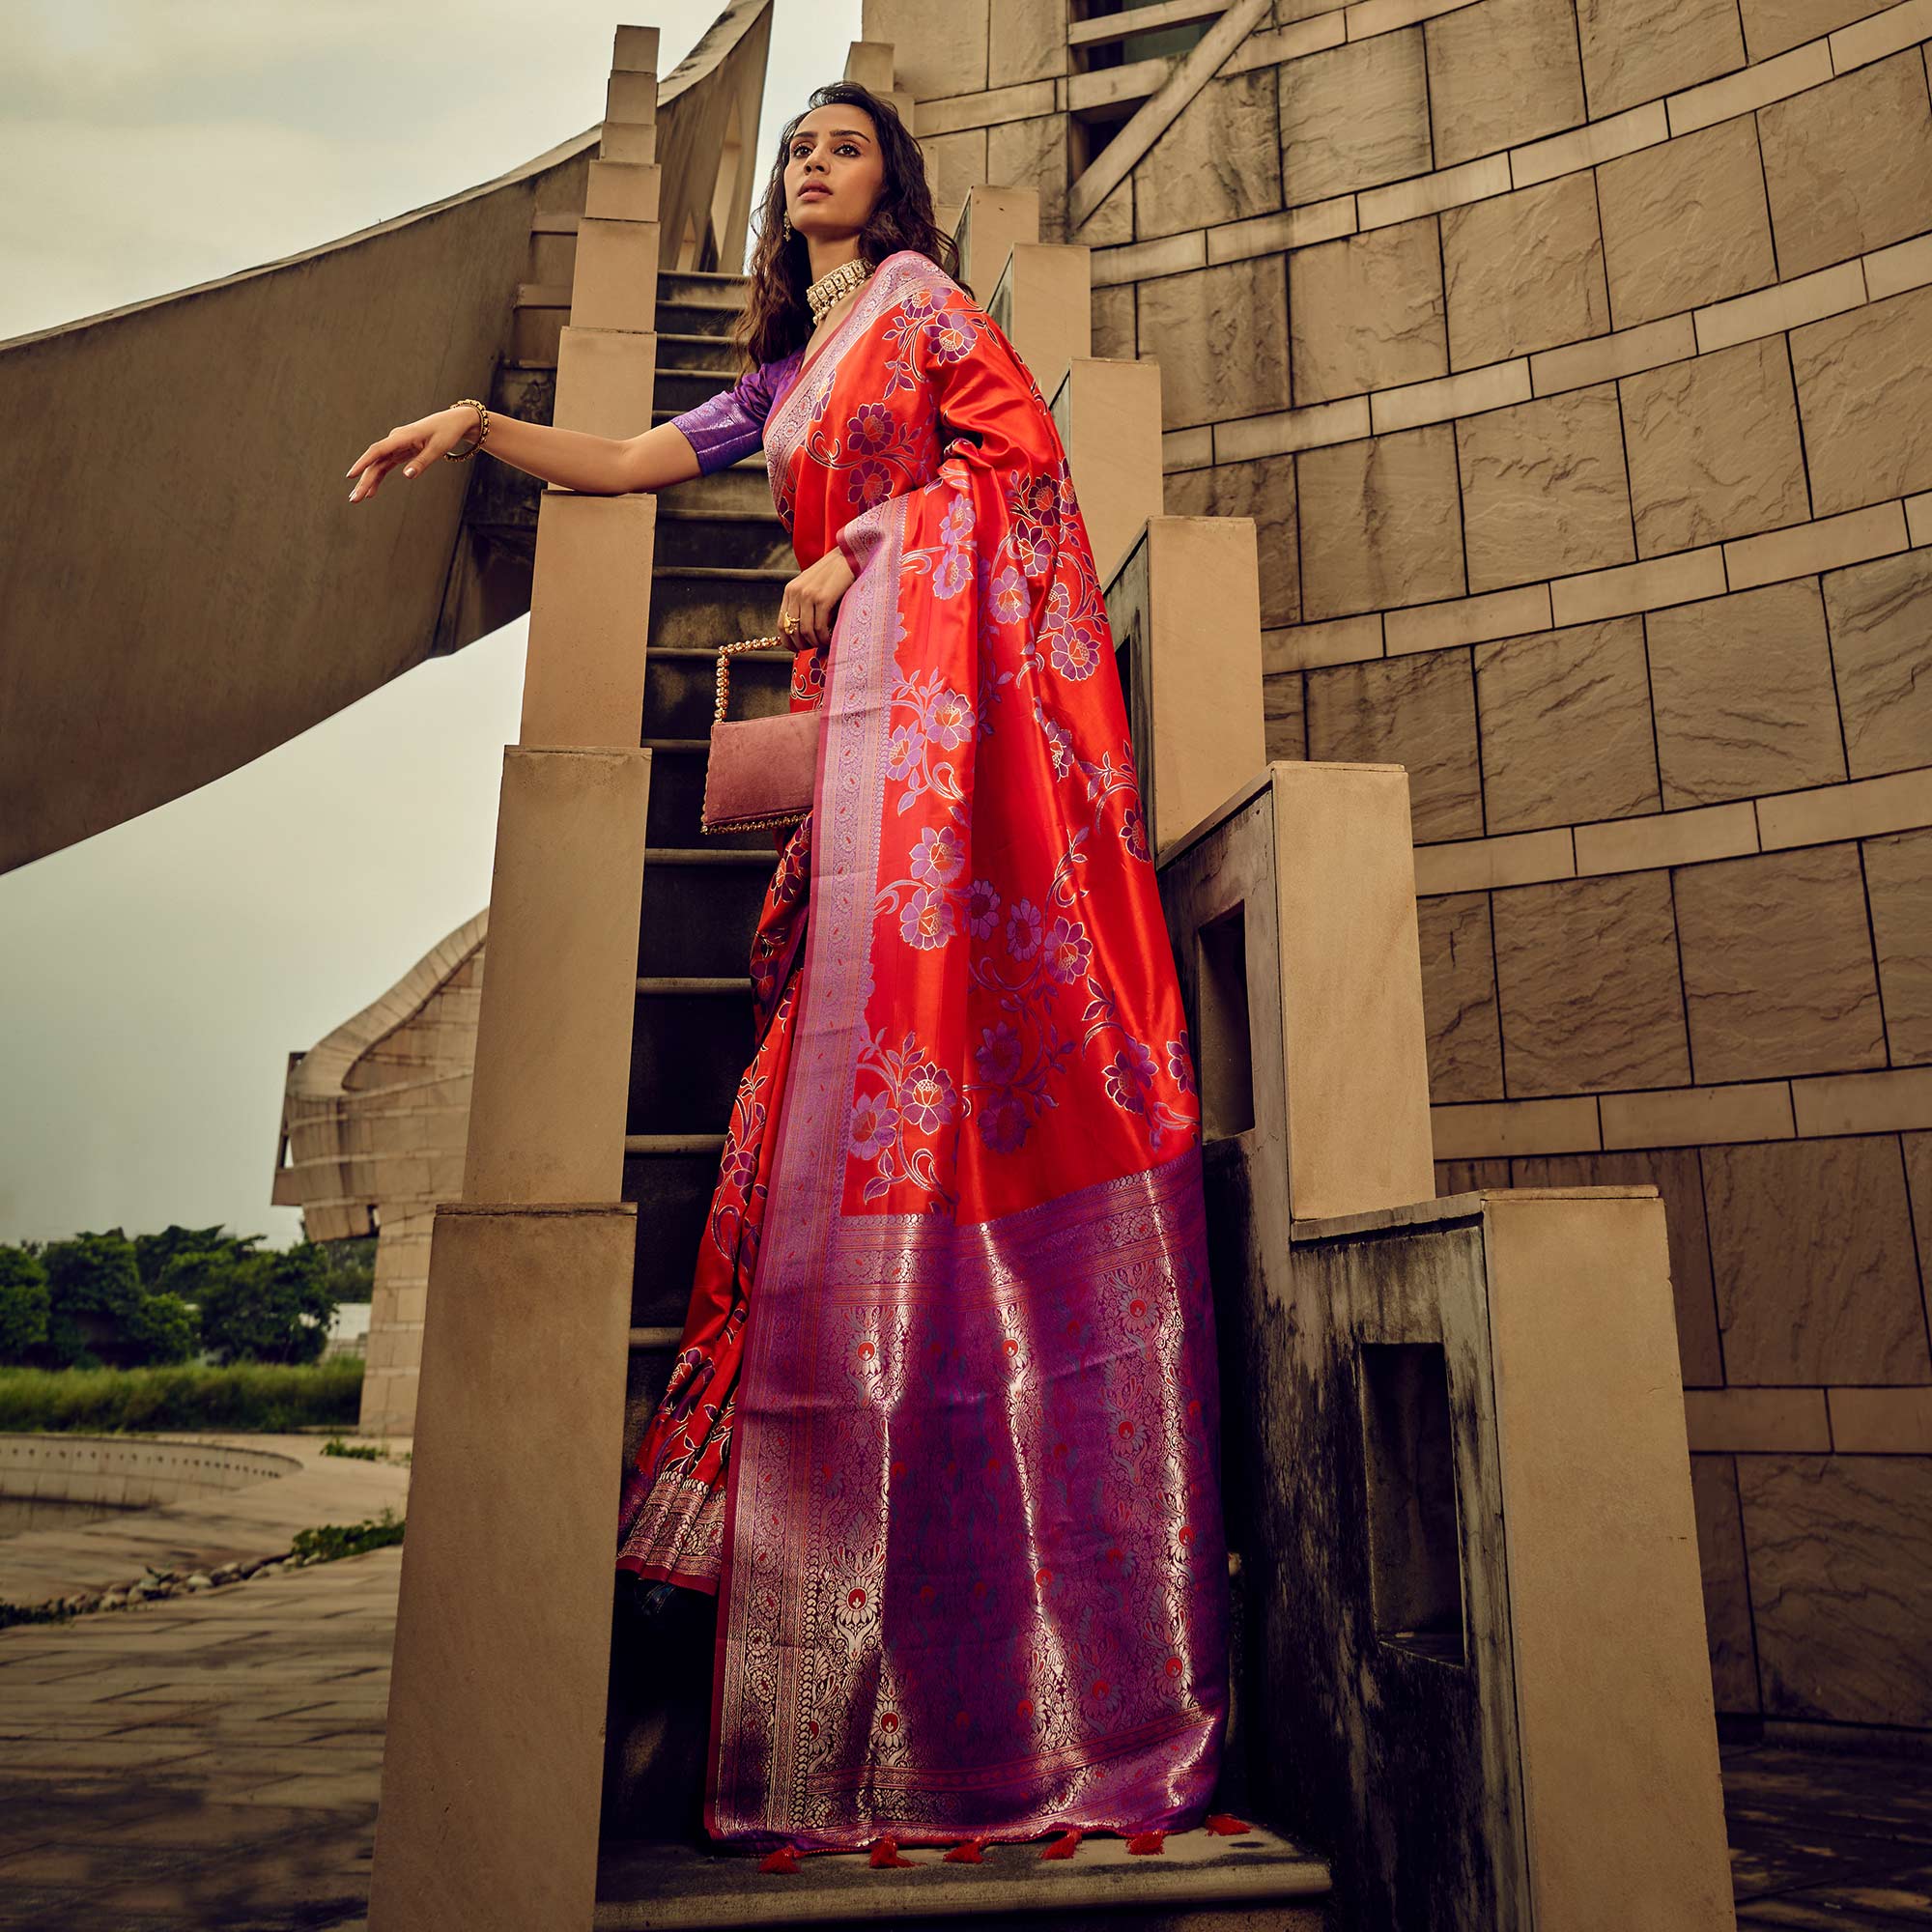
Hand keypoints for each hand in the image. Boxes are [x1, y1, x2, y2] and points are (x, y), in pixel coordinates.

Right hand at [344, 405, 481, 502]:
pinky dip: (379, 478)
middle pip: (375, 461)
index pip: (378, 450)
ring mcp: (396, 446)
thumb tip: (407, 476)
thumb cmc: (446, 433)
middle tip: (354, 499)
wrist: (452, 422)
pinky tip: (372, 492)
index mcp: (402, 437)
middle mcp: (395, 440)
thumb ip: (421, 462)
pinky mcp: (400, 451)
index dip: (363, 463)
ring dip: (368, 481)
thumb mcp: (437, 449)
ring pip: (377, 465)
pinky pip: (385, 466)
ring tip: (358, 498)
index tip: (351, 475)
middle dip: (363, 480)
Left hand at [778, 545, 855, 647]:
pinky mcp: (823, 599)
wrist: (849, 557)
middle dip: (802, 644)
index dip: (787, 641)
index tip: (796, 649)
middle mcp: (796, 593)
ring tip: (824, 643)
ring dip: (815, 642)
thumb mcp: (812, 586)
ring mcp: (809, 595)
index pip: (781, 623)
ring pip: (806, 631)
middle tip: (813, 648)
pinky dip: (824, 638)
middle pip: (792, 630)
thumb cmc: (833, 574)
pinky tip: (830, 638)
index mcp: (790, 590)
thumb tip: (803, 631)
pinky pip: (820, 627)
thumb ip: (804, 603)